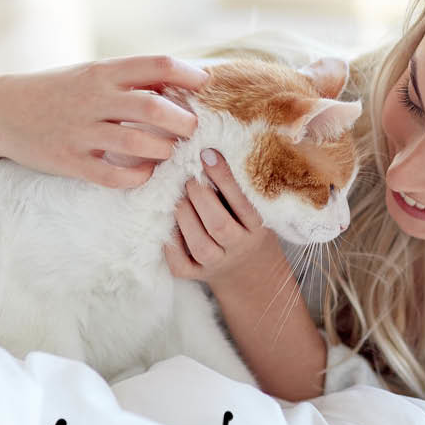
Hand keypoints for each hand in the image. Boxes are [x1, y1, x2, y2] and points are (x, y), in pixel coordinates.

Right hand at [0, 54, 209, 187]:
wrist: (2, 110)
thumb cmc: (58, 90)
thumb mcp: (92, 73)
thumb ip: (132, 78)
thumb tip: (183, 79)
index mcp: (103, 72)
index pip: (158, 65)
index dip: (189, 75)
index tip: (205, 86)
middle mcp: (94, 99)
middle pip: (155, 109)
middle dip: (183, 122)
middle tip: (191, 128)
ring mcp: (81, 132)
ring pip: (139, 144)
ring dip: (164, 150)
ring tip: (167, 151)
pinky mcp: (69, 161)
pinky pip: (113, 176)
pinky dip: (137, 177)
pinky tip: (144, 173)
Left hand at [163, 148, 282, 286]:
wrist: (249, 271)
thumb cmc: (246, 226)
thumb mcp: (254, 208)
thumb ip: (240, 187)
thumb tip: (209, 149)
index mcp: (257, 228)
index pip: (242, 202)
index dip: (224, 178)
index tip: (207, 154)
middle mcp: (238, 248)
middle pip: (219, 225)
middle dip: (200, 196)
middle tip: (189, 176)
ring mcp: (217, 264)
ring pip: (199, 244)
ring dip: (184, 215)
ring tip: (178, 197)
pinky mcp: (196, 274)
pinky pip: (180, 263)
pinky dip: (170, 243)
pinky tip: (168, 223)